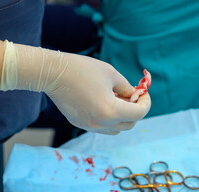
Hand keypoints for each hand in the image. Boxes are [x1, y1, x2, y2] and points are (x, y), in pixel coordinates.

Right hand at [0, 40, 150, 133]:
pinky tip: (106, 103)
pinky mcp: (80, 124)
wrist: (52, 73)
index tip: (143, 92)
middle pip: (129, 125)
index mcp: (110, 111)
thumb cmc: (83, 69)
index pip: (139, 114)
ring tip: (119, 99)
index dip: (146, 102)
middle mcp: (100, 124)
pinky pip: (102, 127)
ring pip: (116, 129)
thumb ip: (127, 88)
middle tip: (134, 96)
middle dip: (136, 111)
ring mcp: (89, 126)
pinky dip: (110, 119)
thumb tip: (135, 96)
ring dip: (123, 117)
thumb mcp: (112, 74)